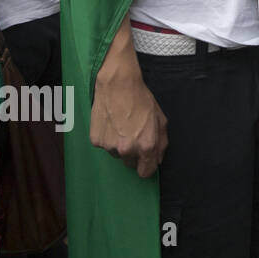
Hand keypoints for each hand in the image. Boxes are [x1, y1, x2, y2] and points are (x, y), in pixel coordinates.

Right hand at [91, 42, 167, 178]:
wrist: (118, 85)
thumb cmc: (141, 100)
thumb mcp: (160, 120)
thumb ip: (161, 143)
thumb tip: (158, 159)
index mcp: (146, 145)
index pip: (146, 172)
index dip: (147, 167)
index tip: (146, 162)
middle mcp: (127, 149)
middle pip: (131, 164)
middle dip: (135, 155)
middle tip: (134, 136)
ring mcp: (110, 146)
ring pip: (117, 155)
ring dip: (120, 146)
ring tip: (122, 127)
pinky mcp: (96, 141)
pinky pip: (105, 146)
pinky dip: (108, 138)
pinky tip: (111, 124)